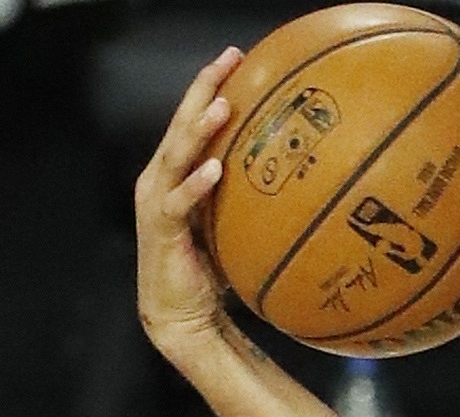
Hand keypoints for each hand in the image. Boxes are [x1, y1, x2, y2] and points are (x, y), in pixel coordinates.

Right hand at [135, 47, 244, 350]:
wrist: (182, 315)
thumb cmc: (210, 270)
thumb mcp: (234, 226)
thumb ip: (252, 201)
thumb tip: (302, 185)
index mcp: (177, 174)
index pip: (194, 122)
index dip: (211, 87)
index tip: (238, 59)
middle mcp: (160, 180)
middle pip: (182, 125)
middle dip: (204, 89)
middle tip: (228, 60)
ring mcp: (157, 202)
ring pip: (177, 156)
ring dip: (198, 130)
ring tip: (221, 104)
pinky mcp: (161, 230)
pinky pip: (179, 203)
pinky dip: (195, 185)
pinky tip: (215, 170)